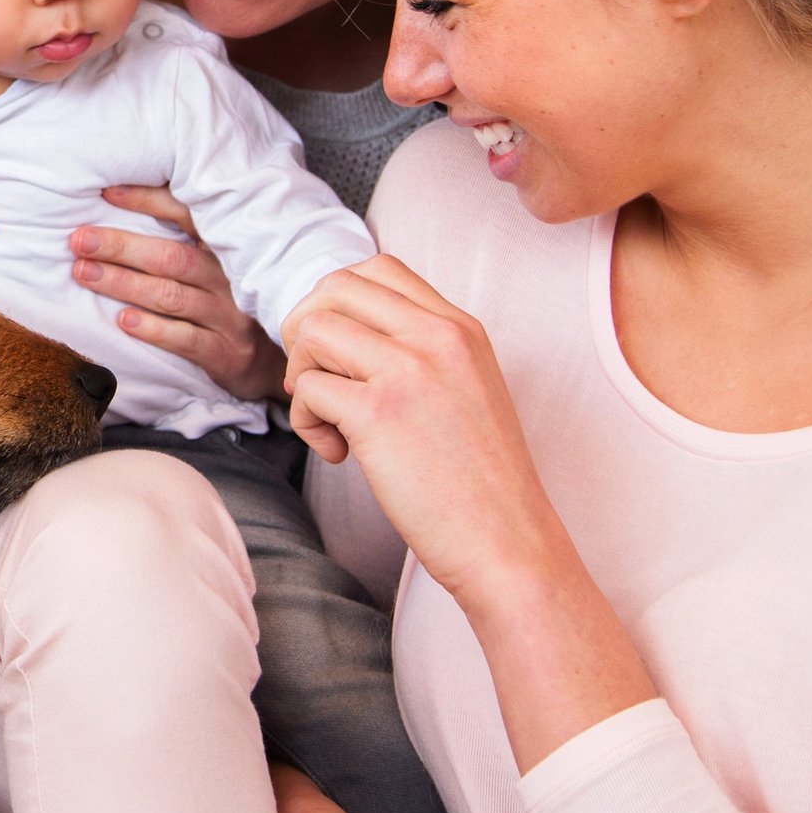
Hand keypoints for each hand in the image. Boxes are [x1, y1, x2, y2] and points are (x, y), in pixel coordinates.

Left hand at [71, 184, 287, 399]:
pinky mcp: (226, 353)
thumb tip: (119, 208)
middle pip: (171, 255)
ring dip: (125, 283)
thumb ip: (182, 242)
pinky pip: (187, 339)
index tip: (105, 193)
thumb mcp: (218, 268)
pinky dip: (153, 329)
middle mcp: (228, 277)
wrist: (277, 364)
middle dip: (122, 246)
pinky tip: (123, 321)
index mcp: (223, 249)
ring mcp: (229, 316)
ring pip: (172, 295)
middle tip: (80, 240)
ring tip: (85, 274)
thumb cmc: (232, 306)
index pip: (186, 215)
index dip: (147, 201)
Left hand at [281, 256, 559, 602]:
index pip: (377, 269)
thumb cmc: (480, 481)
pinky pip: (308, 390)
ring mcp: (409, 371)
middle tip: (321, 384)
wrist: (508, 543)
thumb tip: (344, 335)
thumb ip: (422, 352)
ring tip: (331, 421)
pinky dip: (306, 422)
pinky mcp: (380, 414)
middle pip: (334, 288)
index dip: (339, 305)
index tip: (342, 355)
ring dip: (303, 377)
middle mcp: (437, 336)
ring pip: (312, 331)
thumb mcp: (467, 389)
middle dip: (307, 333)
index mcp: (460, 327)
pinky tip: (339, 453)